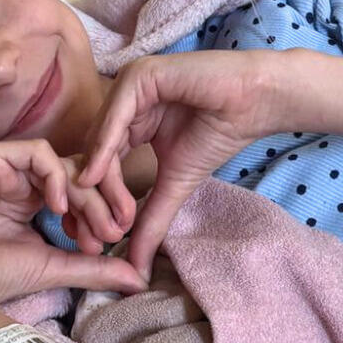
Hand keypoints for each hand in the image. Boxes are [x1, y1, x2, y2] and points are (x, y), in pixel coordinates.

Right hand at [0, 139, 145, 305]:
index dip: (101, 205)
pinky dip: (56, 176)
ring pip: (61, 163)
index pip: (77, 186)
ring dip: (86, 194)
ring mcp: (2, 165)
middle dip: (102, 200)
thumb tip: (137, 280)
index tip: (117, 236)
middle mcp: (18, 178)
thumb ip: (94, 266)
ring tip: (96, 227)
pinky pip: (36, 152)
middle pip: (75, 171)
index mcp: (31, 197)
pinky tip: (60, 208)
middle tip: (116, 230)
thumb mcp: (57, 265)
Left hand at [78, 50, 281, 278]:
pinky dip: (105, 148)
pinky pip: (116, 116)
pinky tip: (94, 177)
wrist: (254, 102)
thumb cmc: (218, 133)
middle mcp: (122, 101)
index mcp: (127, 120)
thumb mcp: (175, 182)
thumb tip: (136, 267)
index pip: (100, 160)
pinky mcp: (139, 75)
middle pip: (95, 151)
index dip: (94, 198)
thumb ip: (151, 217)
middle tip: (88, 236)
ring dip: (100, 180)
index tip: (89, 239)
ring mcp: (127, 85)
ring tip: (104, 219)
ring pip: (101, 138)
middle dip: (91, 196)